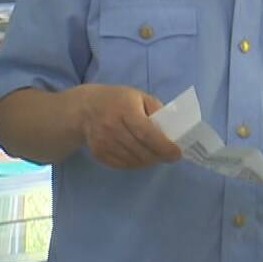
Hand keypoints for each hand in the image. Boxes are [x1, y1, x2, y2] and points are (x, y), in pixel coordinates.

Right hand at [68, 84, 182, 169]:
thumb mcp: (139, 96)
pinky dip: (135, 164)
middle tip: (168, 155)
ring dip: (148, 161)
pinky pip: (123, 165)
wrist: (86, 108)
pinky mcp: (99, 154)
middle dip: (159, 156)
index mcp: (125, 110)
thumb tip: (171, 131)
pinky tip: (139, 155)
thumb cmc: (118, 100)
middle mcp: (112, 127)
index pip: (146, 134)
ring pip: (133, 161)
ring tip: (154, 154)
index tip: (176, 153)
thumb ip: (156, 111)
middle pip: (141, 151)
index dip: (164, 147)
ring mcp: (103, 143)